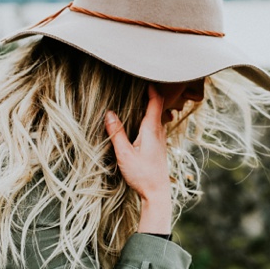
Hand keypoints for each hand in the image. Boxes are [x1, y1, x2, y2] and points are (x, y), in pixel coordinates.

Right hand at [105, 85, 172, 232]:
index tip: (144, 76)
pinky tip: (138, 120)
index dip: (151, 87)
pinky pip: (154, 124)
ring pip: (156, 116)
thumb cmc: (142, 174)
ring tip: (136, 97)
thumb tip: (109, 113)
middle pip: (157, 106)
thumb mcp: (124, 154)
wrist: (157, 192)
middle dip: (149, 93)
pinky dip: (148, 116)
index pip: (155, 101)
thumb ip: (116, 133)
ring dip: (148, 105)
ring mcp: (160, 138)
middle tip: (137, 82)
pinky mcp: (158, 146)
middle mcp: (159, 131)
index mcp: (151, 129)